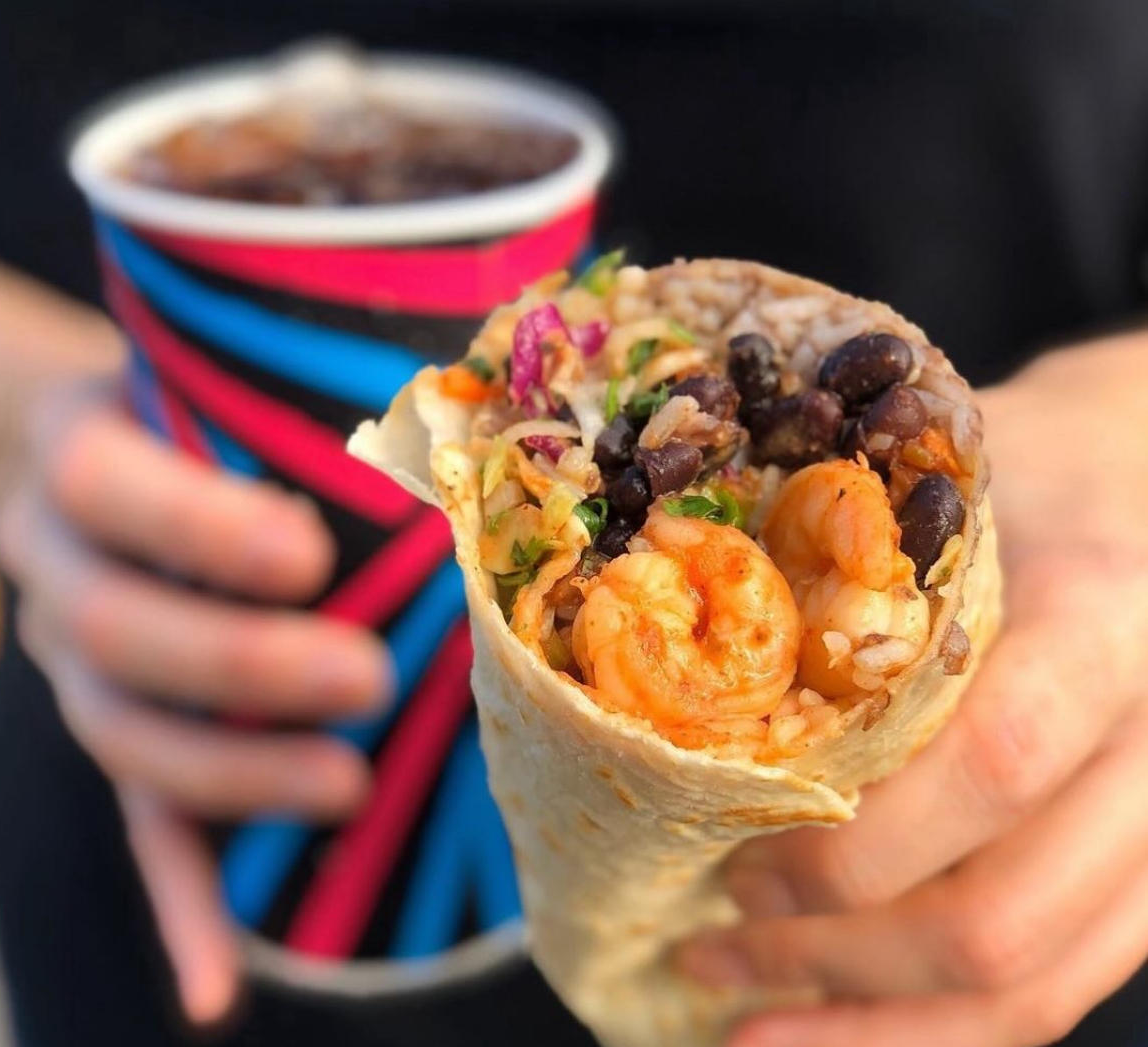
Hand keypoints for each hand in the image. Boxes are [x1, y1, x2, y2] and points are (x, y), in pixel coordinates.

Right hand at [0, 378, 393, 1022]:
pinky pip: (135, 823)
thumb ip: (301, 392)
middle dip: (238, 665)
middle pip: (113, 629)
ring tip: (347, 790)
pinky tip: (216, 990)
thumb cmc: (205, 405)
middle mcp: (60, 566)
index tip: (308, 556)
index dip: (196, 529)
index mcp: (83, 459)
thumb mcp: (222, 374)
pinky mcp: (119, 729)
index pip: (102, 485)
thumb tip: (467, 378)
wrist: (107, 442)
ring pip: (121, 736)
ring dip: (229, 777)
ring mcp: (77, 662)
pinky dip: (178, 905)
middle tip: (365, 679)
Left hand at [678, 333, 1147, 1046]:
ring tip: (746, 1021)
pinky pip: (1061, 988)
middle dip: (831, 954)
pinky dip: (938, 1030)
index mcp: (1100, 622)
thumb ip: (851, 562)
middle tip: (712, 946)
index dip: (848, 839)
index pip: (989, 764)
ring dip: (872, 1027)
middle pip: (999, 912)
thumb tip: (673, 641)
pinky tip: (840, 1025)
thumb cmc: (1031, 473)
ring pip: (1034, 985)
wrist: (1143, 483)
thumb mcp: (951, 485)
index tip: (731, 856)